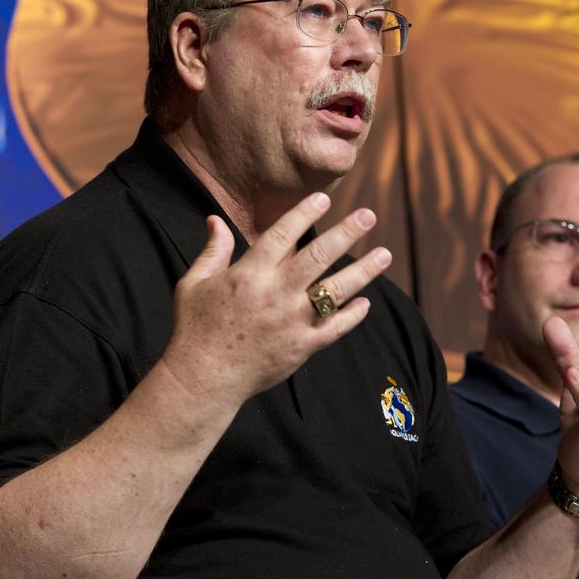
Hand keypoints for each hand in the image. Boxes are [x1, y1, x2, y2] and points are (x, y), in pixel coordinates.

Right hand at [161, 193, 391, 407]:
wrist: (203, 379)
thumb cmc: (195, 329)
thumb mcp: (194, 284)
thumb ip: (212, 251)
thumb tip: (215, 219)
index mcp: (249, 274)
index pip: (283, 235)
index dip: (304, 213)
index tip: (324, 199)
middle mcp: (276, 294)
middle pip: (319, 256)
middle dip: (346, 233)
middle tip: (368, 216)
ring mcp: (292, 321)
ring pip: (336, 290)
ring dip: (364, 271)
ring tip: (384, 254)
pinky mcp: (302, 347)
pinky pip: (335, 328)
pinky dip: (352, 315)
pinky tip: (365, 302)